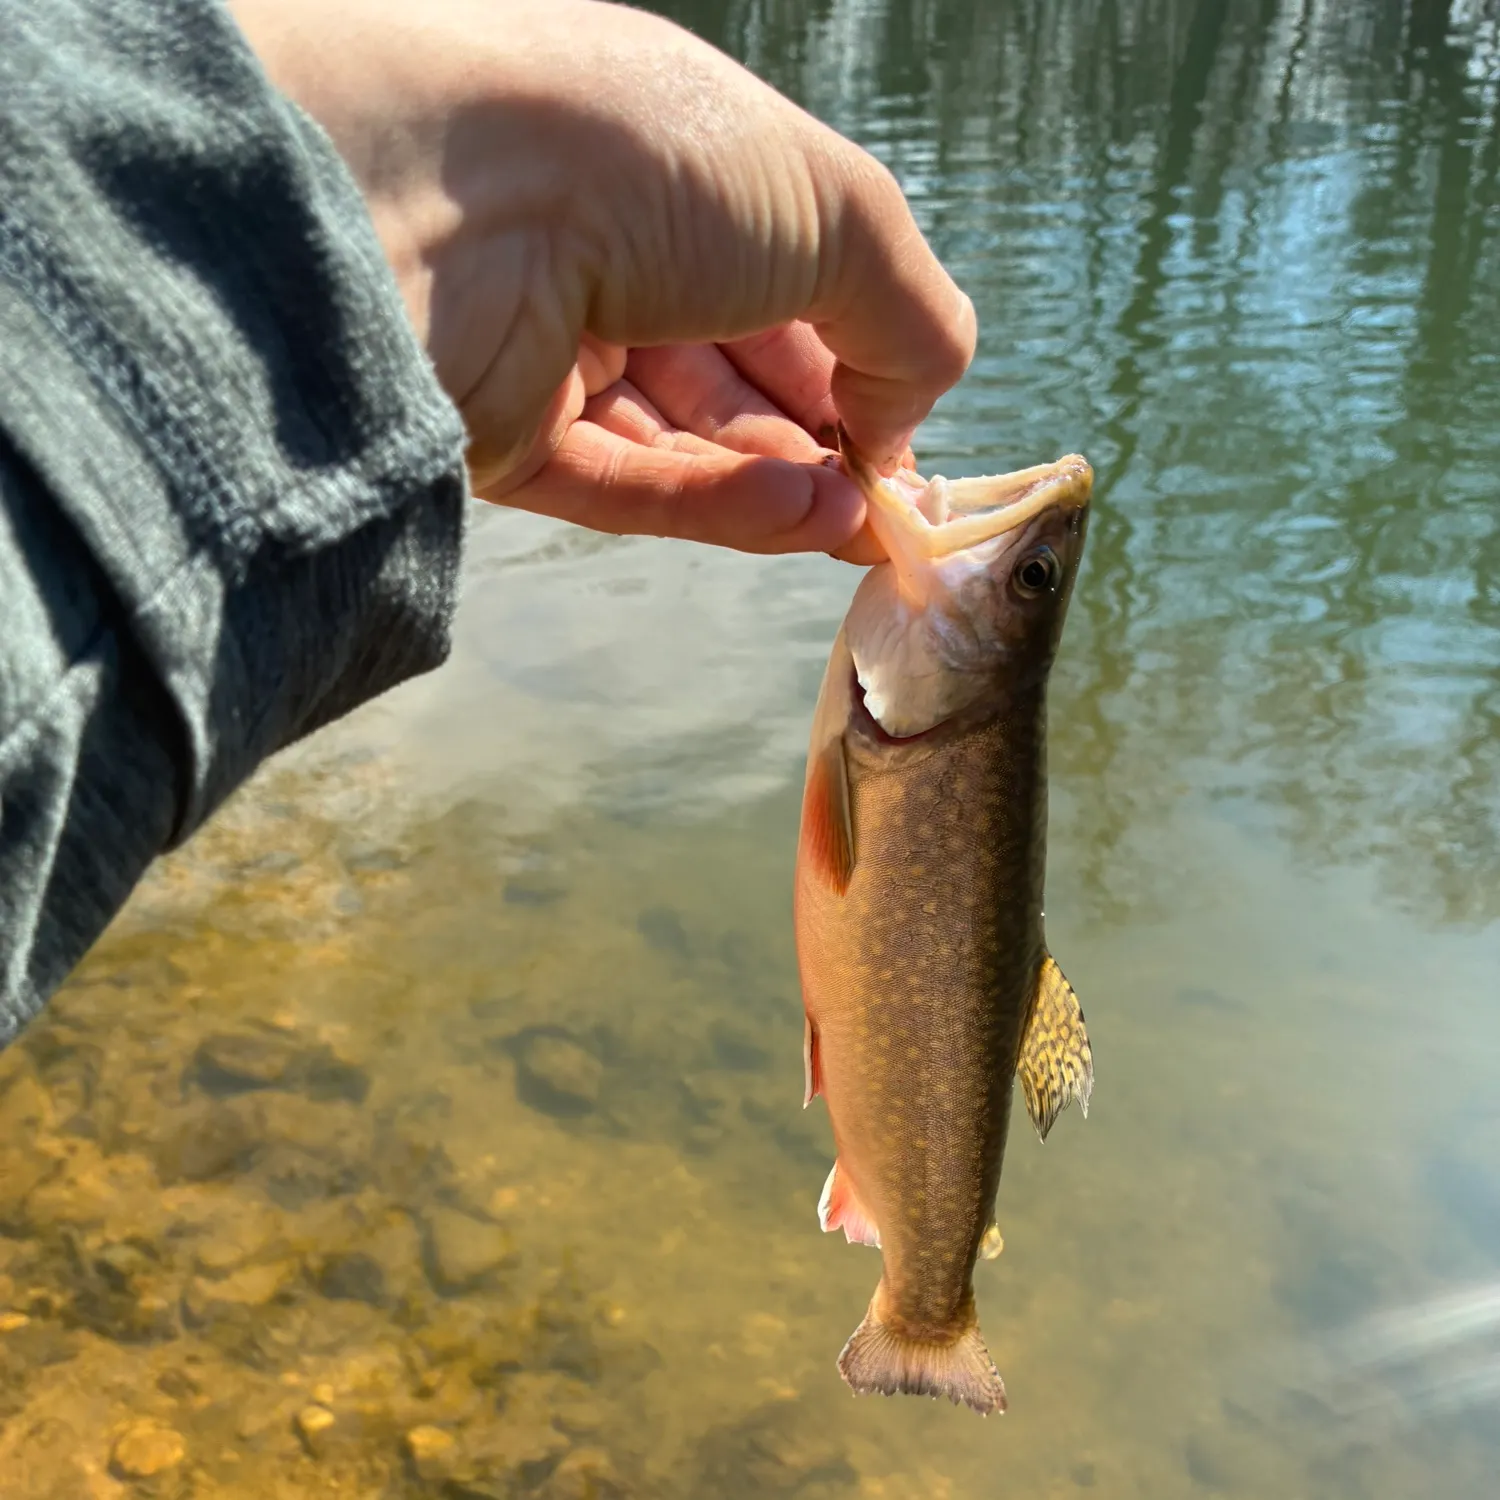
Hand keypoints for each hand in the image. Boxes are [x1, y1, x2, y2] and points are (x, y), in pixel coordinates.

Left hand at [230, 0, 974, 560]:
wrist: (433, 199)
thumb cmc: (646, 159)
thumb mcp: (837, 210)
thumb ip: (909, 315)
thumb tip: (909, 419)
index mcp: (672, 159)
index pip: (785, 274)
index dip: (858, 354)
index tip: (910, 430)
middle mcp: (604, 245)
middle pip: (736, 368)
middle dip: (828, 437)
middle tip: (893, 504)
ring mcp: (543, 344)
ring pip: (686, 438)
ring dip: (785, 481)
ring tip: (859, 523)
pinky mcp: (496, 435)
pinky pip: (626, 484)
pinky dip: (721, 506)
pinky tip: (804, 520)